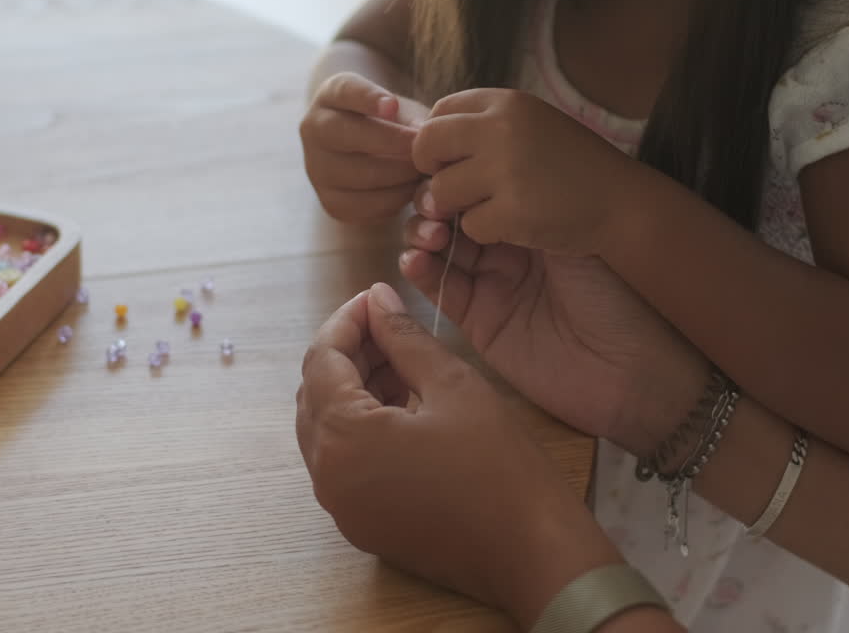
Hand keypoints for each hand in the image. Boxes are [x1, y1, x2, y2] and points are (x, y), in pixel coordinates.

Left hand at [297, 283, 622, 627]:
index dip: (347, 320)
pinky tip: (402, 405)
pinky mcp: (363, 525)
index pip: (321, 360)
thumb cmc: (500, 466)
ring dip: (353, 390)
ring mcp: (342, 507)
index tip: (377, 296)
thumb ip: (404, 337)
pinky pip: (344, 464)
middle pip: (316, 395)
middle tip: (389, 324)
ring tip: (401, 361)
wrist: (533, 552)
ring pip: (327, 430)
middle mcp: (327, 477)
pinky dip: (362, 428)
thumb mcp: (453, 385)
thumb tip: (377, 298)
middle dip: (347, 354)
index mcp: (343, 439)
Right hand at [300, 72, 431, 221]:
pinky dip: (393, 199)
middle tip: (422, 148)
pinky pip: (363, 204)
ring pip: (354, 174)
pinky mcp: (330, 202)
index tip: (393, 105)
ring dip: (396, 174)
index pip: (344, 91)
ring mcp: (316, 168)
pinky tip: (411, 190)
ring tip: (422, 170)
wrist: (368, 155)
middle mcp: (313, 129)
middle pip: (343, 133)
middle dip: (388, 141)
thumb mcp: (402, 111)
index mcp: (330, 95)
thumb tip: (423, 134)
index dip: (367, 97)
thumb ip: (412, 119)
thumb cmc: (391, 124)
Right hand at [401, 199, 709, 456]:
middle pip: (456, 214)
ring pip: (439, 250)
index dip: (462, 175)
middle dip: (437, 201)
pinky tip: (414, 259)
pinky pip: (441, 290)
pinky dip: (421, 272)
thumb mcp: (577, 238)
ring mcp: (491, 284)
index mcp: (538, 220)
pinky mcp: (478, 322)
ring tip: (430, 232)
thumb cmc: (620, 296)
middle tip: (434, 199)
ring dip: (423, 233)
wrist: (632, 370)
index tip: (445, 163)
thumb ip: (527, 207)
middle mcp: (511, 248)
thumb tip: (480, 170)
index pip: (487, 189)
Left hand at [412, 88, 635, 255]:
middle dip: (434, 172)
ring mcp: (506, 169)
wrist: (623, 203)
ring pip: (442, 191)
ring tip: (495, 206)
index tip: (457, 161)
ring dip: (461, 207)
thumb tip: (426, 143)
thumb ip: (484, 127)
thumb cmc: (573, 167)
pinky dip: (487, 232)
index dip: (439, 141)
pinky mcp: (513, 210)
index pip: (439, 112)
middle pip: (427, 146)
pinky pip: (470, 226)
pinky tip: (515, 225)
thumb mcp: (532, 126)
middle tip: (458, 190)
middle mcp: (501, 127)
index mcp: (505, 102)